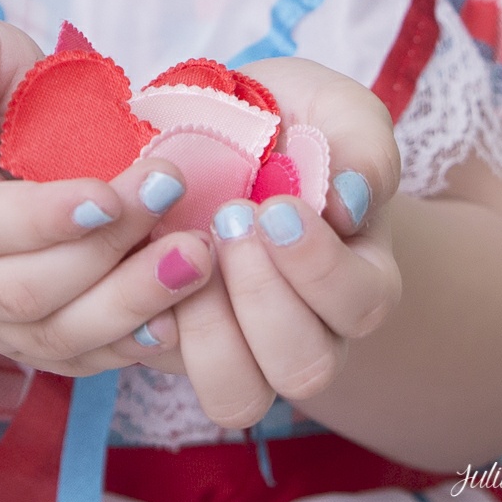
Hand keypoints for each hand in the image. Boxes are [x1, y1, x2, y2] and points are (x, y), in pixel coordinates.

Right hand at [0, 18, 212, 375]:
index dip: (45, 217)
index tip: (113, 192)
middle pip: (22, 290)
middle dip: (104, 251)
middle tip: (173, 196)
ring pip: (56, 336)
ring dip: (132, 302)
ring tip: (197, 257)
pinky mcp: (35, 336)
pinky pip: (82, 358)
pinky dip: (133, 342)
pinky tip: (184, 313)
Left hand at [147, 57, 402, 427]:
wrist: (206, 131)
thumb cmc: (283, 122)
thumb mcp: (331, 106)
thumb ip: (362, 142)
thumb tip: (352, 203)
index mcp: (358, 277)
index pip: (362, 305)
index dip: (319, 267)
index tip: (277, 207)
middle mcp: (307, 330)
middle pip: (306, 369)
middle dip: (262, 297)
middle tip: (229, 220)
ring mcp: (237, 346)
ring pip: (237, 395)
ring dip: (207, 330)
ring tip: (183, 254)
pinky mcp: (173, 344)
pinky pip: (159, 367)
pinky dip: (145, 323)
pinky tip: (140, 268)